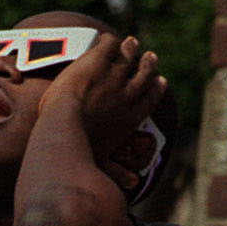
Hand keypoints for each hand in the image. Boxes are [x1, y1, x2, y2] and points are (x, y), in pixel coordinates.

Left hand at [39, 35, 165, 167]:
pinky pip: (108, 45)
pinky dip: (109, 41)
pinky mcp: (96, 60)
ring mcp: (113, 74)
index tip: (161, 80)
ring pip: (129, 56)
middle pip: (144, 74)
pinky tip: (107, 39)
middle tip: (151, 56)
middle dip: (148, 64)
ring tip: (132, 43)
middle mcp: (128, 93)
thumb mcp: (103, 162)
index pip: (151, 97)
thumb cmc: (83, 149)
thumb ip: (118, 173)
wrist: (65, 124)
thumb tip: (133, 187)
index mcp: (132, 116)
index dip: (156, 87)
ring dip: (132, 49)